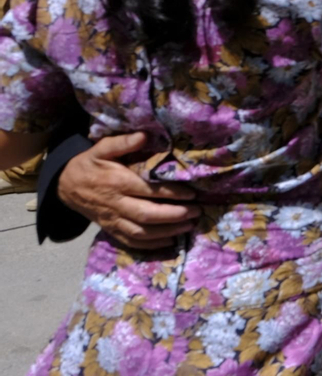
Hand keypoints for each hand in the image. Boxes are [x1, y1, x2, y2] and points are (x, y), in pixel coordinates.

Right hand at [58, 132, 198, 250]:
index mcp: (117, 182)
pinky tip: (170, 241)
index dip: (172, 194)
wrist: (65, 186)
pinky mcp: (111, 230)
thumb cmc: (89, 164)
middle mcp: (115, 204)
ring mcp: (113, 220)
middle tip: (197, 212)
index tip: (192, 194)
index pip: (148, 190)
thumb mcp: (101, 149)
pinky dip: (151, 245)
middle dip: (175, 215)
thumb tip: (144, 135)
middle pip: (147, 215)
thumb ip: (122, 142)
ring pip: (141, 232)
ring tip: (190, 226)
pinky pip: (131, 242)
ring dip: (167, 231)